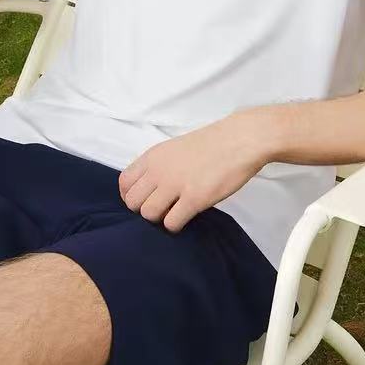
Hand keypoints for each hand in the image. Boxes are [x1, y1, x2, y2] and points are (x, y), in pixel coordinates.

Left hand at [118, 113, 274, 233]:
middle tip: (161, 209)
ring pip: (148, 214)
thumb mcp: (175, 148)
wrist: (240, 139)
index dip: (131, 196)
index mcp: (153, 156)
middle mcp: (159, 170)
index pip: (124, 183)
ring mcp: (176, 184)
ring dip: (160, 218)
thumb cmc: (212, 144)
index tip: (145, 200)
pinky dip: (175, 225)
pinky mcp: (194, 199)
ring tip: (174, 213)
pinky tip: (186, 217)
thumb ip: (158, 166)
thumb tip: (149, 189)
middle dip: (144, 209)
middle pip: (132, 202)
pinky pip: (171, 223)